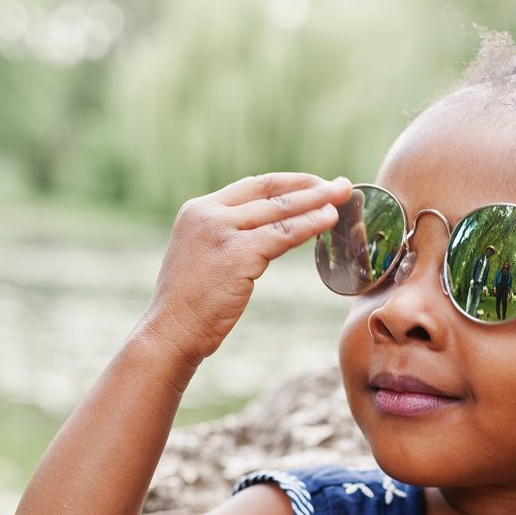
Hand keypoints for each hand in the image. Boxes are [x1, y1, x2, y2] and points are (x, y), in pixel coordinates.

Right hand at [140, 172, 352, 365]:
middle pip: (270, 193)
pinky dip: (309, 226)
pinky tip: (329, 221)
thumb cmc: (190, 305)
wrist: (171, 331)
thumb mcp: (203, 256)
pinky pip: (283, 235)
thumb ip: (228, 237)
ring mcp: (222, 232)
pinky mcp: (237, 255)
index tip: (315, 184)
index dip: (289, 183)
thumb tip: (267, 232)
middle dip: (310, 187)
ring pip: (281, 211)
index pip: (252, 187)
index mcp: (198, 210)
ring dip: (317, 203)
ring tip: (343, 199)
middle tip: (340, 185)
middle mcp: (208, 214)